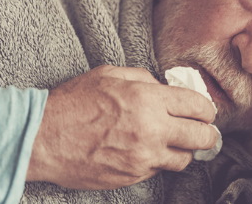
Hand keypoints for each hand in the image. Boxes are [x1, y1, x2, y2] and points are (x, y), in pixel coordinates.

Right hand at [26, 65, 218, 189]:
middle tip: (205, 131)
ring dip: (186, 150)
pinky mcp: (133, 176)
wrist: (43, 137)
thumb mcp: (110, 75)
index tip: (207, 111)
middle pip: (201, 136)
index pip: (198, 106)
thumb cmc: (74, 102)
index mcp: (148, 99)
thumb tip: (164, 86)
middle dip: (208, 133)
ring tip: (178, 143)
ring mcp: (143, 156)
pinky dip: (161, 161)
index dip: (208, 109)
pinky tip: (151, 151)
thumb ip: (144, 78)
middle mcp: (152, 129)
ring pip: (185, 159)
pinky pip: (160, 170)